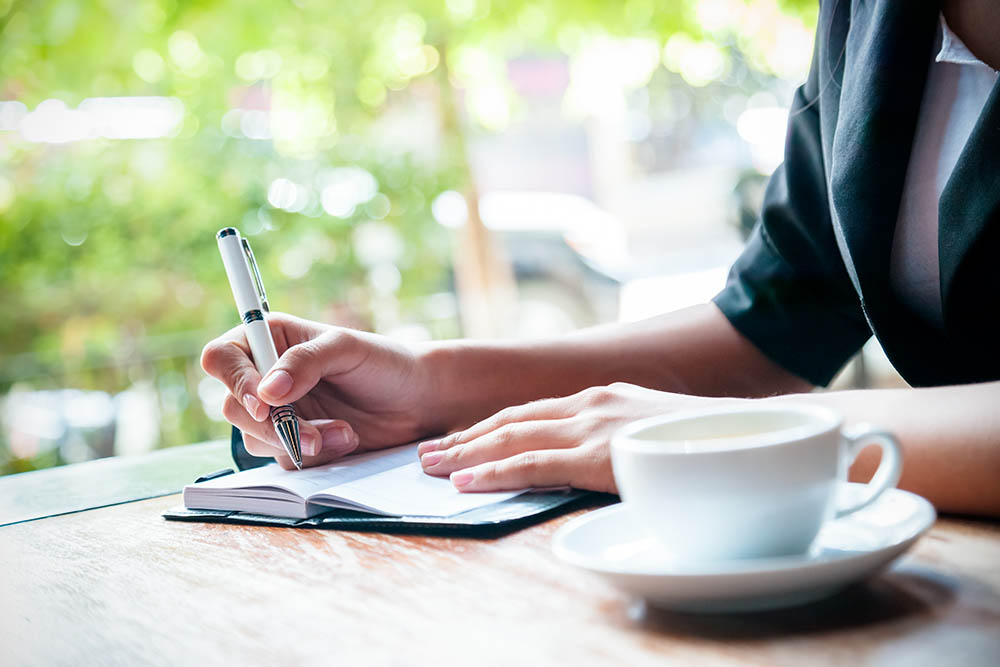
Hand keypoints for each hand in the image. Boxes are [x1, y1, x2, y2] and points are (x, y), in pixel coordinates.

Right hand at [201, 313, 429, 468]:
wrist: (419, 401)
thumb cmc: (385, 362)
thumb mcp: (347, 348)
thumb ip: (305, 361)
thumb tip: (268, 389)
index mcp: (270, 339)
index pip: (223, 358)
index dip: (236, 382)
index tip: (266, 402)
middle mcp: (266, 376)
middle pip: (234, 406)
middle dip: (273, 425)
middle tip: (311, 433)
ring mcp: (279, 412)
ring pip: (256, 438)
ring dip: (298, 443)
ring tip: (345, 433)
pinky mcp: (295, 442)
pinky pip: (284, 459)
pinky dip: (314, 456)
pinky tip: (347, 441)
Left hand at [417, 382, 741, 492]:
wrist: (757, 435)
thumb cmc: (713, 441)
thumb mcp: (657, 434)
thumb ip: (624, 442)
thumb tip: (610, 460)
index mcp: (604, 398)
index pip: (533, 412)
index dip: (491, 427)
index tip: (459, 439)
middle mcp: (593, 403)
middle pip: (513, 419)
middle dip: (466, 437)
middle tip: (427, 453)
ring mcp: (596, 424)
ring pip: (513, 437)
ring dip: (466, 453)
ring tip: (430, 467)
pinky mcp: (601, 453)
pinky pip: (535, 462)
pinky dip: (495, 471)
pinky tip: (466, 481)